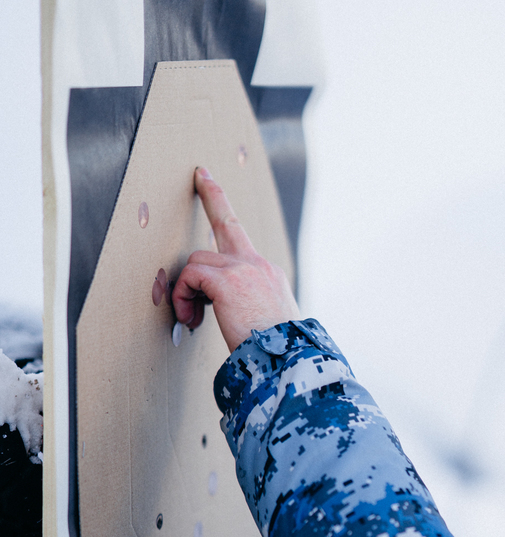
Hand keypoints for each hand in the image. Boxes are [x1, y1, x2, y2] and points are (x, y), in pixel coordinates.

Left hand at [172, 167, 298, 351]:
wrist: (289, 360)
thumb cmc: (278, 353)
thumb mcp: (267, 321)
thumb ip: (246, 304)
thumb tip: (220, 308)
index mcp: (268, 275)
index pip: (242, 239)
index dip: (225, 209)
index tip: (212, 184)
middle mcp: (258, 265)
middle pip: (225, 225)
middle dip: (213, 196)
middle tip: (201, 176)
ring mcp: (243, 269)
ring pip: (197, 261)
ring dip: (187, 289)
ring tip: (192, 317)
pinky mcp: (227, 281)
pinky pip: (190, 277)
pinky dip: (183, 297)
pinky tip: (190, 319)